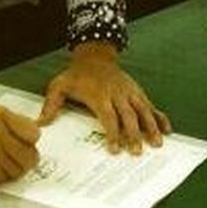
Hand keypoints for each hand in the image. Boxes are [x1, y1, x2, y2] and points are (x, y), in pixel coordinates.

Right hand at [0, 104, 39, 188]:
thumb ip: (13, 123)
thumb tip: (37, 131)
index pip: (33, 133)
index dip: (29, 141)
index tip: (24, 142)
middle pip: (30, 154)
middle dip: (23, 158)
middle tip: (12, 156)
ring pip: (20, 170)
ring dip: (12, 169)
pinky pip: (6, 179)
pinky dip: (1, 178)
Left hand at [39, 42, 170, 154]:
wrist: (95, 56)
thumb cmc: (76, 75)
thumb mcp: (59, 85)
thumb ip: (50, 104)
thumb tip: (39, 124)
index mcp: (99, 94)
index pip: (108, 116)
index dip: (112, 132)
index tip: (114, 148)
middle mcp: (117, 93)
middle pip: (128, 115)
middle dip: (133, 134)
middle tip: (136, 152)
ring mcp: (129, 92)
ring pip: (143, 110)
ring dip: (150, 127)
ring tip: (157, 143)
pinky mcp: (136, 92)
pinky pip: (150, 104)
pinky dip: (159, 116)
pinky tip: (166, 128)